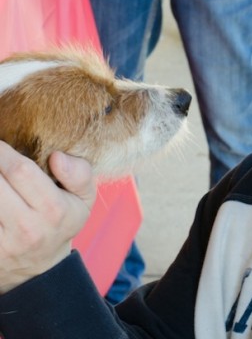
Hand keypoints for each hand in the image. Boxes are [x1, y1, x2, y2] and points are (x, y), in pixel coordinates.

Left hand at [0, 142, 95, 292]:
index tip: (1, 143)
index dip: (4, 151)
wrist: (41, 268)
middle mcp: (27, 228)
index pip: (21, 171)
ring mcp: (3, 242)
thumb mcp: (84, 199)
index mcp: (54, 210)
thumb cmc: (63, 222)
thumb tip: (57, 157)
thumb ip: (80, 174)